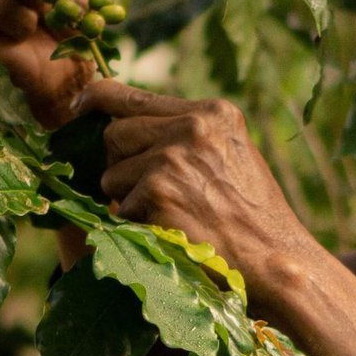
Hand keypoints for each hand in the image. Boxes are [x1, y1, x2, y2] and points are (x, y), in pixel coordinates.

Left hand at [75, 79, 321, 301]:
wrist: (276, 260)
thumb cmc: (254, 217)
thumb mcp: (230, 155)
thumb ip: (189, 135)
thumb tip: (124, 127)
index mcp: (213, 112)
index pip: (136, 95)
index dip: (98, 98)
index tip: (79, 104)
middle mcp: (192, 126)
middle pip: (115, 134)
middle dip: (121, 165)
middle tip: (152, 192)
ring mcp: (172, 157)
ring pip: (111, 174)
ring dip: (128, 199)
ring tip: (172, 215)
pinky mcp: (156, 191)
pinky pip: (120, 209)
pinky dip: (138, 226)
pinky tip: (173, 232)